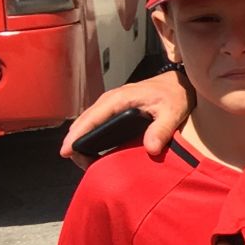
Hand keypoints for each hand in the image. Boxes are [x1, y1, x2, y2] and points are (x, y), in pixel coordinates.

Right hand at [60, 72, 191, 164]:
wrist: (178, 82)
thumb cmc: (175, 95)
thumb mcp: (172, 112)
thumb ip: (162, 130)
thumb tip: (151, 149)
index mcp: (120, 99)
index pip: (91, 118)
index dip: (77, 135)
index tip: (66, 151)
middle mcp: (110, 99)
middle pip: (84, 121)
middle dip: (75, 141)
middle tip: (75, 162)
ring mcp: (110, 103)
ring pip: (88, 121)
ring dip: (80, 137)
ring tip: (81, 159)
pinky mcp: (114, 107)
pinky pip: (95, 121)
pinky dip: (89, 133)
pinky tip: (91, 149)